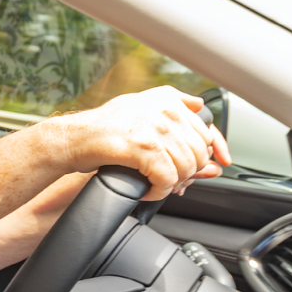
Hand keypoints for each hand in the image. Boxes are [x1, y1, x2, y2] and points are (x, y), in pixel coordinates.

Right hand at [56, 86, 231, 200]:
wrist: (71, 139)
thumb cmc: (101, 127)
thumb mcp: (138, 103)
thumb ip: (170, 100)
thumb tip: (199, 105)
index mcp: (167, 100)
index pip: (207, 131)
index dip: (214, 153)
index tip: (220, 164)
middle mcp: (165, 111)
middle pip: (199, 153)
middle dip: (188, 171)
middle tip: (170, 178)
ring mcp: (155, 129)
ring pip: (186, 168)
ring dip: (172, 184)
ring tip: (156, 185)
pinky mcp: (144, 148)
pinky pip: (167, 179)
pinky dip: (159, 192)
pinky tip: (148, 190)